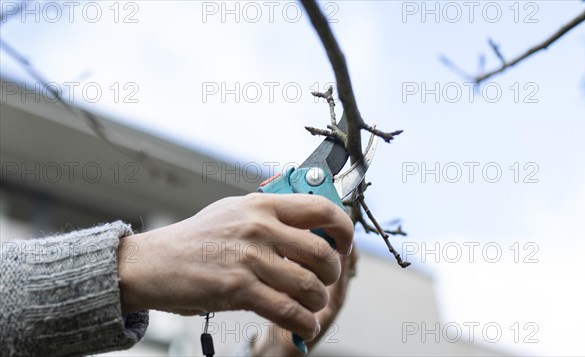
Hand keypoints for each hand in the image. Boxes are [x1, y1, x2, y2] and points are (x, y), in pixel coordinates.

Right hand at [116, 193, 353, 341]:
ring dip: (317, 303)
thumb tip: (309, 226)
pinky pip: (288, 310)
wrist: (151, 262)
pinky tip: (303, 326)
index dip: (343, 230)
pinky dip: (303, 323)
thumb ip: (270, 214)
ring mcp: (249, 258)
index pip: (322, 209)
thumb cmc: (194, 239)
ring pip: (309, 285)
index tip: (345, 245)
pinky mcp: (238, 289)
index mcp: (262, 204)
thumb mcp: (234, 211)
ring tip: (311, 307)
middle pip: (322, 254)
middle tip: (326, 283)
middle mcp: (259, 227)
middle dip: (333, 275)